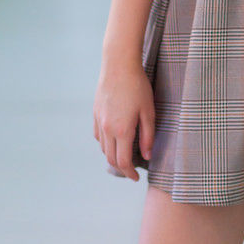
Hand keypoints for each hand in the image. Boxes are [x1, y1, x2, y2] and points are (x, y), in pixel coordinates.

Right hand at [93, 58, 154, 180]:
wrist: (118, 65)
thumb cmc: (138, 86)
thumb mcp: (149, 111)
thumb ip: (148, 136)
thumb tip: (147, 156)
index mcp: (122, 130)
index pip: (123, 162)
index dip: (130, 173)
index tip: (137, 178)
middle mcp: (107, 129)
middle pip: (111, 158)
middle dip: (122, 168)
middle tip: (132, 171)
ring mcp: (99, 121)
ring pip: (103, 149)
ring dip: (113, 156)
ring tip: (125, 156)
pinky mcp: (95, 113)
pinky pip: (99, 136)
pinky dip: (106, 144)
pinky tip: (115, 140)